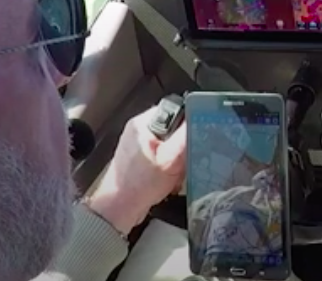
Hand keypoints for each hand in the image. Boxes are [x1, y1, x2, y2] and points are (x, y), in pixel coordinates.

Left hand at [84, 104, 187, 234]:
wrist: (119, 210)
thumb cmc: (137, 187)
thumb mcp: (170, 160)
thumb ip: (186, 137)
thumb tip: (203, 118)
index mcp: (144, 122)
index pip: (178, 110)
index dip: (192, 123)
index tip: (195, 139)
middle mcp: (140, 129)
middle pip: (177, 128)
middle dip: (184, 146)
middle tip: (181, 162)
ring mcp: (140, 143)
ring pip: (173, 143)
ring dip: (178, 158)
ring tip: (172, 173)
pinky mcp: (142, 156)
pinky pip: (166, 154)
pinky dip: (171, 165)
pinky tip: (168, 178)